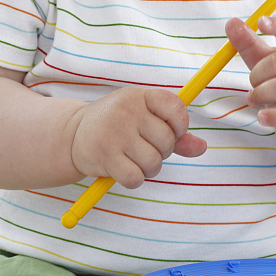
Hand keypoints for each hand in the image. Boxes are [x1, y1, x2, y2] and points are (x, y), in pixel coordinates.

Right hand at [69, 87, 206, 187]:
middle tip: (143, 148)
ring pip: (154, 162)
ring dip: (148, 169)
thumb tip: (202, 148)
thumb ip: (176, 134)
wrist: (73, 135)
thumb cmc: (117, 126)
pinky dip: (133, 180)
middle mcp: (127, 110)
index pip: (177, 108)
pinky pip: (135, 178)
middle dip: (162, 152)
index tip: (170, 132)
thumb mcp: (144, 120)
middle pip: (167, 141)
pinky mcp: (104, 155)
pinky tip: (122, 170)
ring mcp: (115, 132)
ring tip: (133, 160)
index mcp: (140, 96)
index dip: (180, 126)